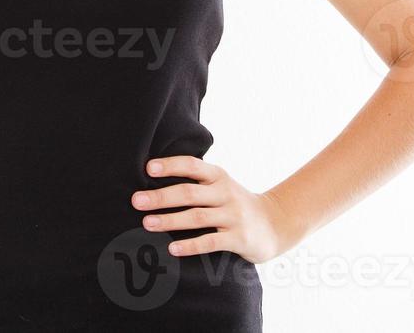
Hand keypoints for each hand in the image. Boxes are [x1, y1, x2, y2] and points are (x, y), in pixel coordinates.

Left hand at [131, 154, 302, 262]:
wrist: (276, 224)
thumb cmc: (235, 204)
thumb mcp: (220, 186)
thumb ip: (195, 181)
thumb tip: (152, 179)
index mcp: (218, 176)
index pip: (192, 165)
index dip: (170, 165)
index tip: (148, 168)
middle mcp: (225, 193)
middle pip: (189, 193)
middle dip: (161, 197)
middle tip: (137, 201)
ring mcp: (233, 215)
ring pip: (197, 217)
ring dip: (170, 220)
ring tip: (147, 223)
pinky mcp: (239, 238)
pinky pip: (211, 241)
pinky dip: (191, 245)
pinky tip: (172, 248)